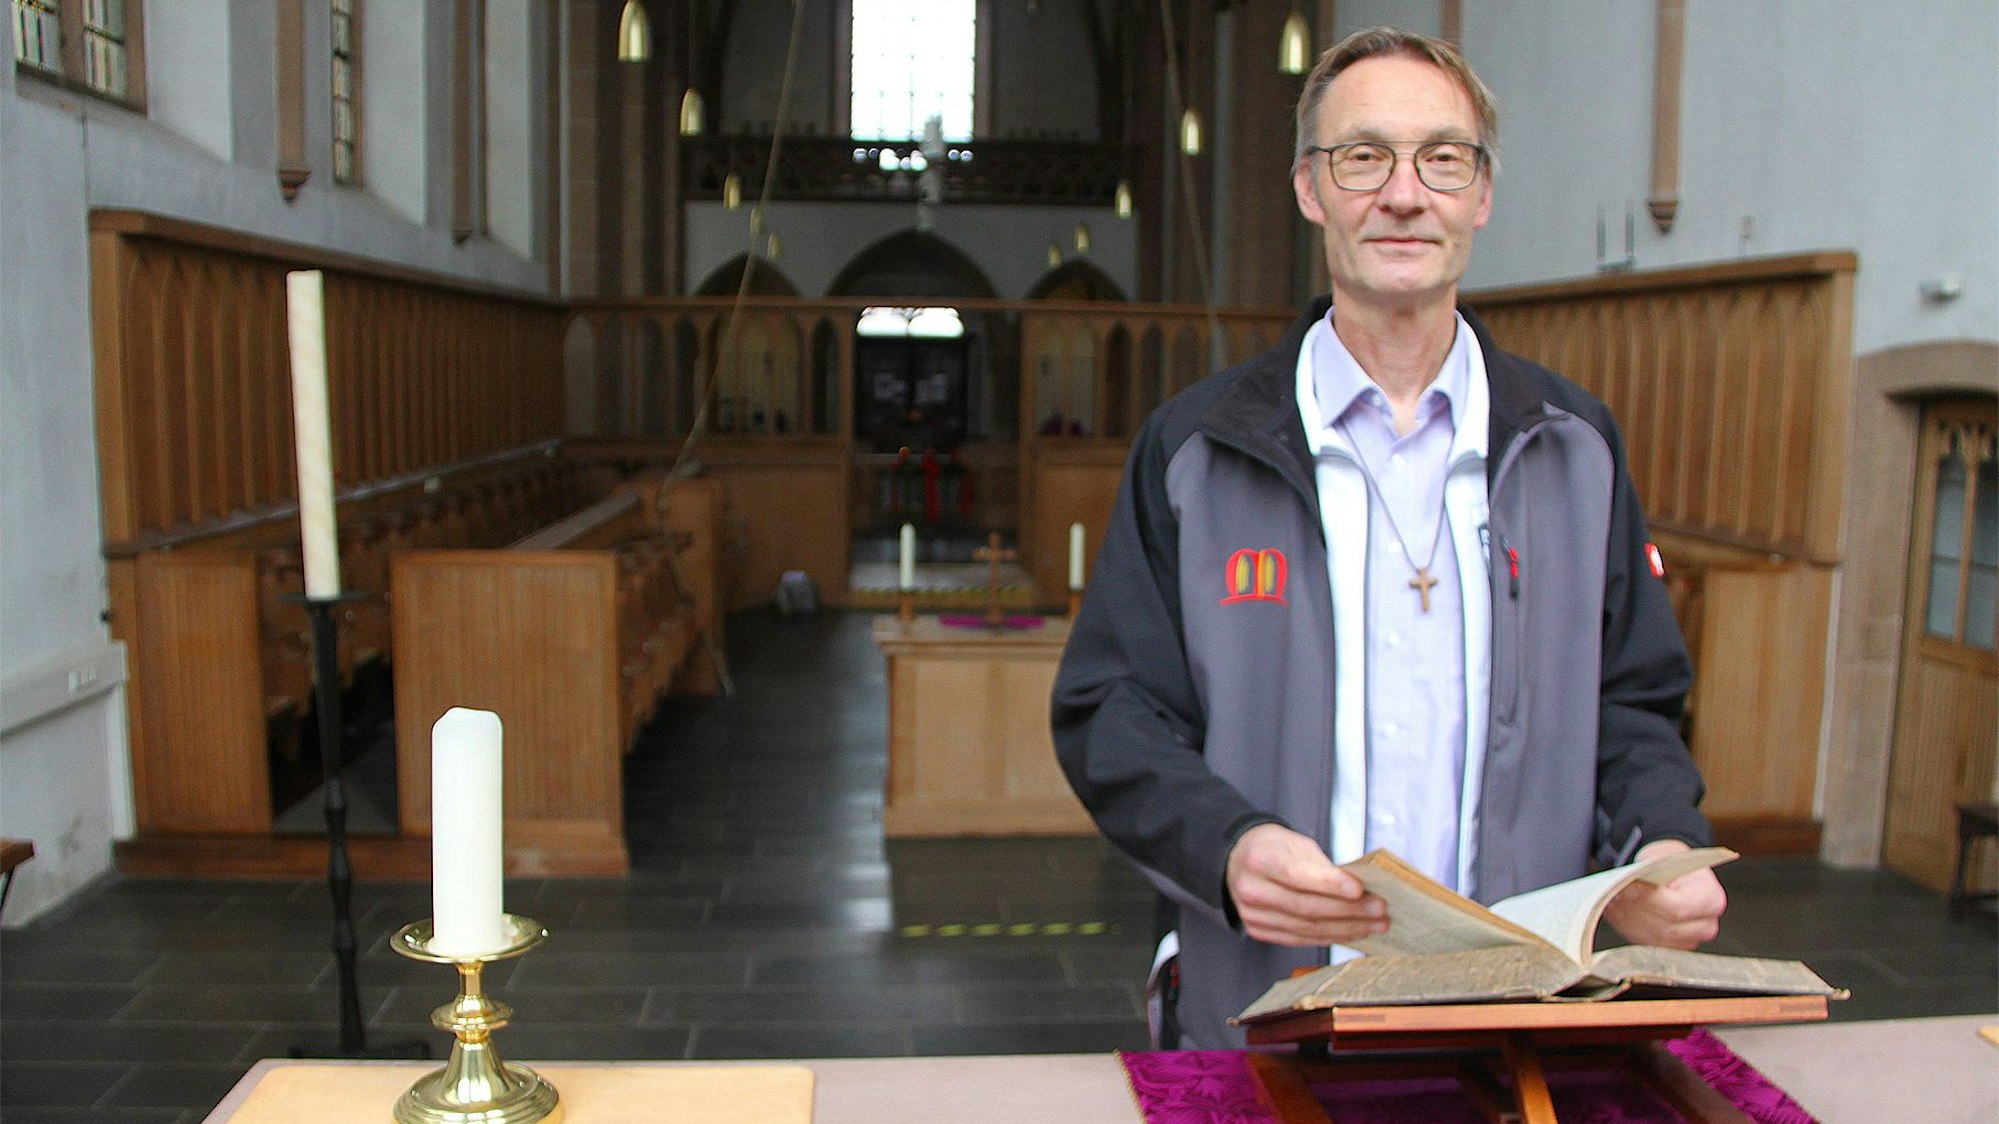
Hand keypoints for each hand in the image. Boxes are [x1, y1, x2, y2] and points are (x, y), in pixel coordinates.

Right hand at [1225, 823, 1386, 946]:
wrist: (1238, 862)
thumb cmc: (1273, 849)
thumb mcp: (1296, 844)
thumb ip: (1323, 866)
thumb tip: (1360, 889)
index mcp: (1259, 858)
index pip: (1297, 875)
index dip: (1330, 885)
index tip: (1360, 889)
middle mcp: (1251, 889)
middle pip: (1306, 907)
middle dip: (1349, 911)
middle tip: (1380, 910)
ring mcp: (1253, 915)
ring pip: (1307, 928)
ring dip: (1346, 929)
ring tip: (1375, 924)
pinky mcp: (1259, 931)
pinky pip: (1301, 938)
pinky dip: (1330, 937)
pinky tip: (1352, 932)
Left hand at [1601, 838, 1726, 948]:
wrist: (1673, 874)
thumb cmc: (1670, 863)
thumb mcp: (1664, 857)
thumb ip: (1652, 872)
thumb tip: (1630, 885)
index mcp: (1712, 901)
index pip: (1678, 908)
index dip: (1650, 899)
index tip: (1628, 886)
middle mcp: (1705, 926)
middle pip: (1664, 926)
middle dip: (1635, 908)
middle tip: (1613, 890)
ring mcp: (1688, 941)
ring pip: (1651, 936)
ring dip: (1627, 918)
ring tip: (1612, 898)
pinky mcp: (1669, 948)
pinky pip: (1644, 942)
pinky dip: (1626, 925)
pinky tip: (1617, 909)